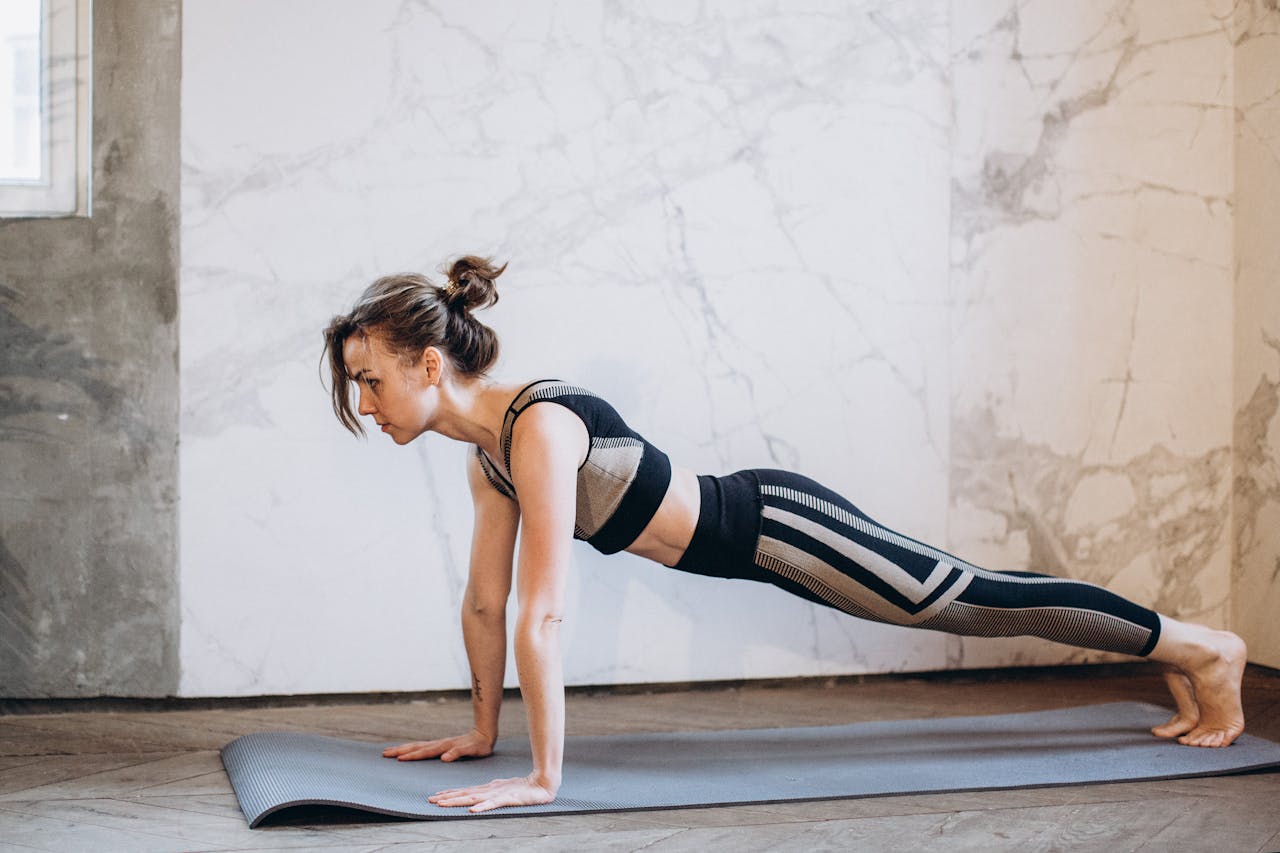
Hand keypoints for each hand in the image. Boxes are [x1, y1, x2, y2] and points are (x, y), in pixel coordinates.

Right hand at [381, 728, 493, 761]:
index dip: (412, 756)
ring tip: (389, 751)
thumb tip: (444, 757)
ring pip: (417, 746)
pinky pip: (422, 747)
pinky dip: (412, 749)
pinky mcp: (440, 746)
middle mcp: (439, 744)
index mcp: (444, 747)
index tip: (399, 759)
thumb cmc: (479, 745)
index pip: (425, 752)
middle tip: (384, 754)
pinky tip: (407, 752)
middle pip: (416, 747)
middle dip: (400, 751)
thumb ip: (458, 753)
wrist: (484, 734)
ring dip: (403, 748)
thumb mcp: (472, 750)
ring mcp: (439, 744)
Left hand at [428, 773, 556, 812]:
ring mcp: (497, 794)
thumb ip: (490, 794)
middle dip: (447, 798)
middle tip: (430, 800)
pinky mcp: (508, 798)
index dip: (450, 794)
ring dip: (457, 801)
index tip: (435, 797)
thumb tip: (478, 799)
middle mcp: (489, 790)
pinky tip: (473, 810)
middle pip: (465, 794)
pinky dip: (482, 807)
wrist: (543, 783)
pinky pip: (493, 804)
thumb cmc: (523, 788)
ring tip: (442, 803)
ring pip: (473, 798)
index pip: (465, 791)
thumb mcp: (502, 791)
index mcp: (488, 789)